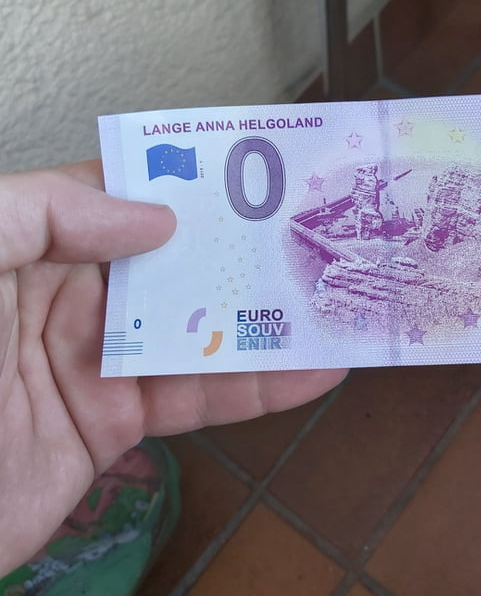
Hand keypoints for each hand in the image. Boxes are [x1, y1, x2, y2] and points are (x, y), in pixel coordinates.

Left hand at [0, 160, 346, 576]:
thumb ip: (40, 214)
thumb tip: (152, 218)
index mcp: (28, 246)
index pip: (117, 197)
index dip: (183, 180)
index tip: (255, 168)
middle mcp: (65, 297)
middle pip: (170, 263)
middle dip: (239, 248)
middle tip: (316, 231)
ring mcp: (93, 363)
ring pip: (193, 331)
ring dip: (264, 319)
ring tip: (334, 300)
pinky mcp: (112, 426)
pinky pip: (193, 398)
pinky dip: (256, 387)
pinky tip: (311, 372)